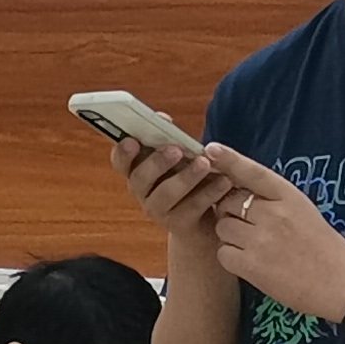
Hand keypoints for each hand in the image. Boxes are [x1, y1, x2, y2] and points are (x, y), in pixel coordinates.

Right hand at [114, 132, 239, 242]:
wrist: (205, 222)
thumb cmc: (190, 181)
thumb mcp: (179, 159)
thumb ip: (169, 140)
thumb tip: (162, 118)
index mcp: (138, 171)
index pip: (120, 161)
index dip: (122, 152)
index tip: (131, 140)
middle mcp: (142, 192)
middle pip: (139, 178)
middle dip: (156, 162)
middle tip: (175, 150)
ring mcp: (158, 210)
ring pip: (165, 194)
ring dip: (185, 177)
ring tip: (204, 164)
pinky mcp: (179, 225)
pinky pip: (192, 208)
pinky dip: (209, 192)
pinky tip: (224, 181)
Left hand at [195, 148, 344, 321]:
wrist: (343, 285)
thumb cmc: (323, 248)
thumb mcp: (304, 211)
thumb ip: (273, 200)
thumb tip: (235, 191)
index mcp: (290, 197)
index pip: (253, 172)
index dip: (229, 160)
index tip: (211, 149)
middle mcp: (273, 214)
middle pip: (228, 202)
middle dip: (231, 212)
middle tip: (252, 228)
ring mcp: (260, 239)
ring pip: (222, 227)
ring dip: (231, 236)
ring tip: (256, 248)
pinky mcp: (251, 265)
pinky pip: (223, 253)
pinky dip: (232, 258)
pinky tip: (252, 264)